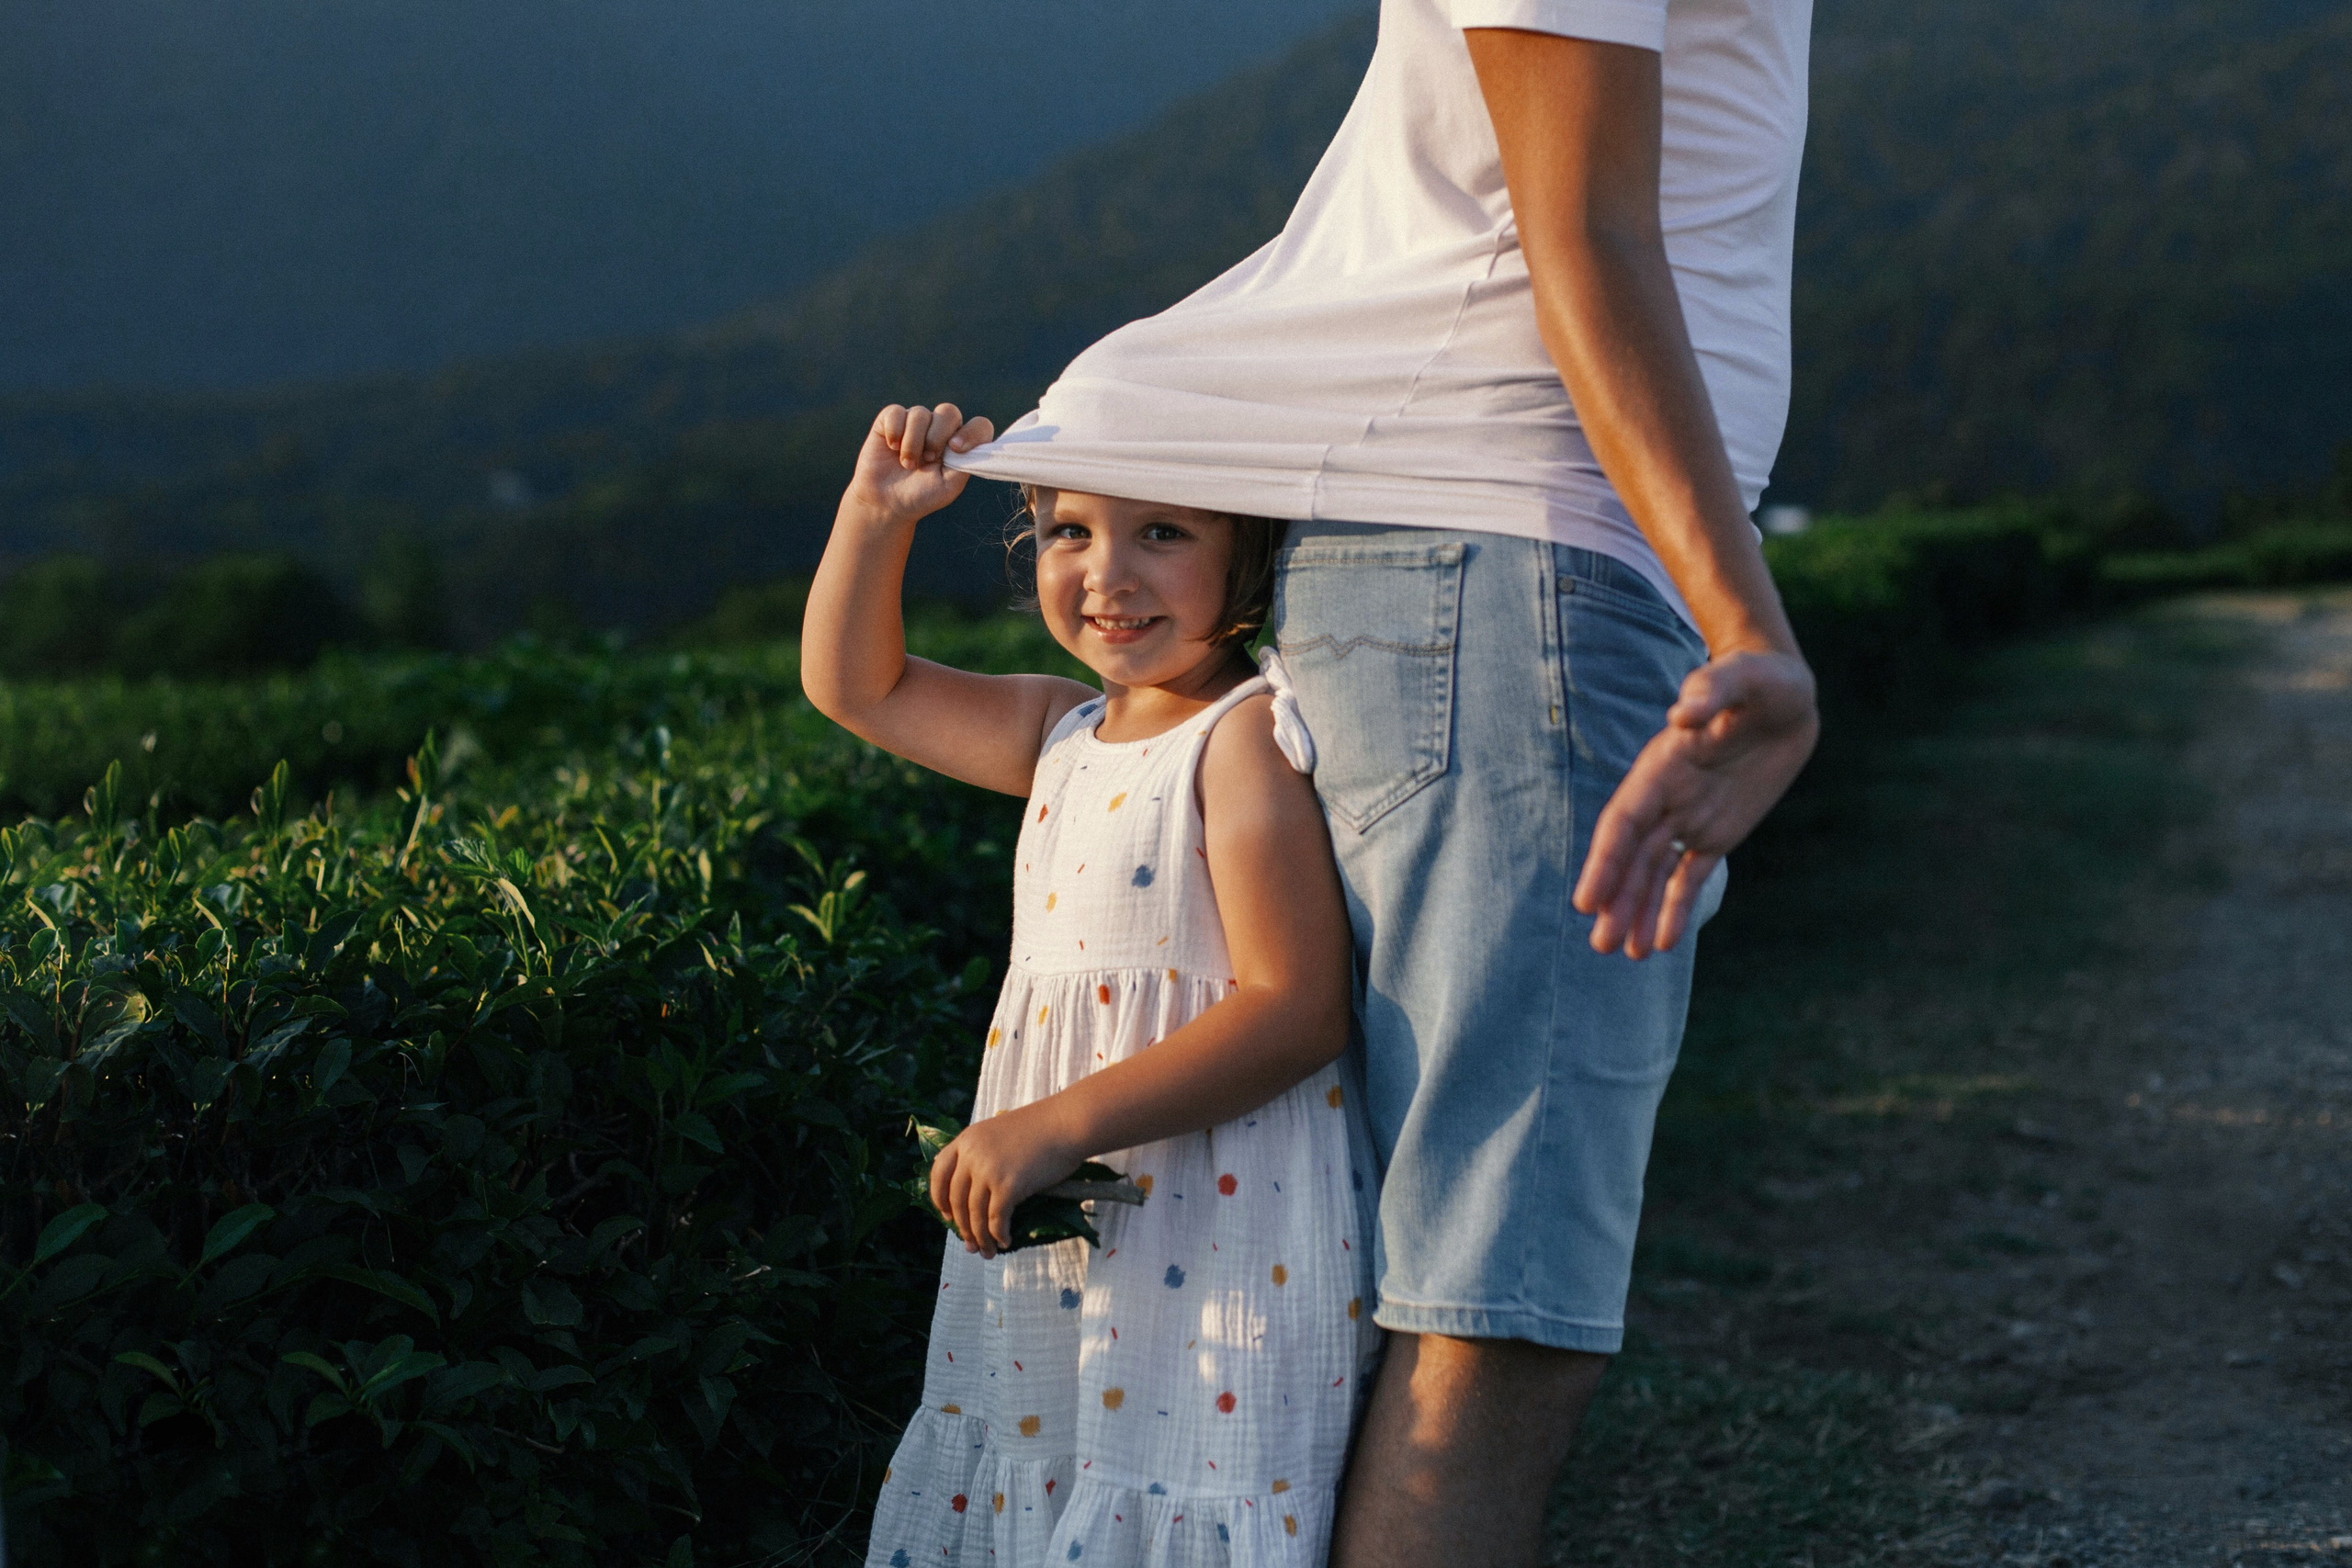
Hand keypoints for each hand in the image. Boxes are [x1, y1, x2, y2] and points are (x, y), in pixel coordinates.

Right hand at [843, 403, 994, 526]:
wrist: (886, 503)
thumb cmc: (921, 496)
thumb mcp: (949, 486)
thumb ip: (966, 463)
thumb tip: (972, 443)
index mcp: (960, 443)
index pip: (979, 426)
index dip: (971, 433)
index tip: (955, 450)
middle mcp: (940, 428)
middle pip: (949, 412)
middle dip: (937, 438)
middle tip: (927, 460)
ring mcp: (916, 421)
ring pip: (920, 414)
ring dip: (913, 443)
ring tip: (907, 463)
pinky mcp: (891, 419)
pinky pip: (896, 412)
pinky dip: (894, 432)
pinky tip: (892, 448)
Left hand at [926, 1100, 1083, 1259]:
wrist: (1066, 1123)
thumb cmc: (1040, 1128)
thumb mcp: (999, 1133)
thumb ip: (983, 1154)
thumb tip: (975, 1192)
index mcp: (966, 1140)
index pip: (938, 1173)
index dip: (939, 1199)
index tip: (946, 1216)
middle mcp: (971, 1155)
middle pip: (957, 1200)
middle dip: (963, 1228)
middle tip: (970, 1245)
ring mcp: (988, 1170)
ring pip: (975, 1214)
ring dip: (980, 1238)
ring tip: (987, 1252)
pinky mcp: (1008, 1185)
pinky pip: (997, 1219)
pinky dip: (999, 1235)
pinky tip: (1005, 1241)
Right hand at [1572, 649, 1818, 958]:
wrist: (1785, 694)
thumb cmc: (1761, 679)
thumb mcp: (1743, 678)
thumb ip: (1711, 691)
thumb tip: (1683, 715)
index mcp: (1662, 766)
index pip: (1625, 821)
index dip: (1605, 861)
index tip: (1587, 899)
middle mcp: (1668, 797)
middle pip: (1633, 857)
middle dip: (1617, 900)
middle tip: (1600, 946)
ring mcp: (1690, 816)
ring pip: (1654, 872)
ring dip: (1638, 911)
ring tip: (1626, 955)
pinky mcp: (1718, 832)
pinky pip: (1690, 875)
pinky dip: (1675, 907)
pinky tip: (1662, 942)